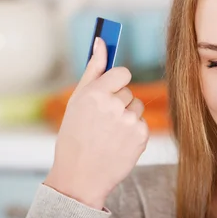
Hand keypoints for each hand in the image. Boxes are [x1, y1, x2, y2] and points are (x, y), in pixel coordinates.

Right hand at [44, 37, 149, 209]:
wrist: (80, 176)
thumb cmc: (75, 135)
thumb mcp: (77, 101)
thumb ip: (93, 69)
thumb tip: (101, 40)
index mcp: (96, 93)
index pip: (123, 73)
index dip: (116, 83)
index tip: (109, 93)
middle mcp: (114, 105)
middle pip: (129, 91)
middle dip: (118, 103)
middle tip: (100, 122)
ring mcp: (130, 121)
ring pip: (137, 107)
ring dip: (127, 117)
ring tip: (108, 133)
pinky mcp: (141, 136)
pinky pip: (142, 124)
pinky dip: (132, 133)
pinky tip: (117, 143)